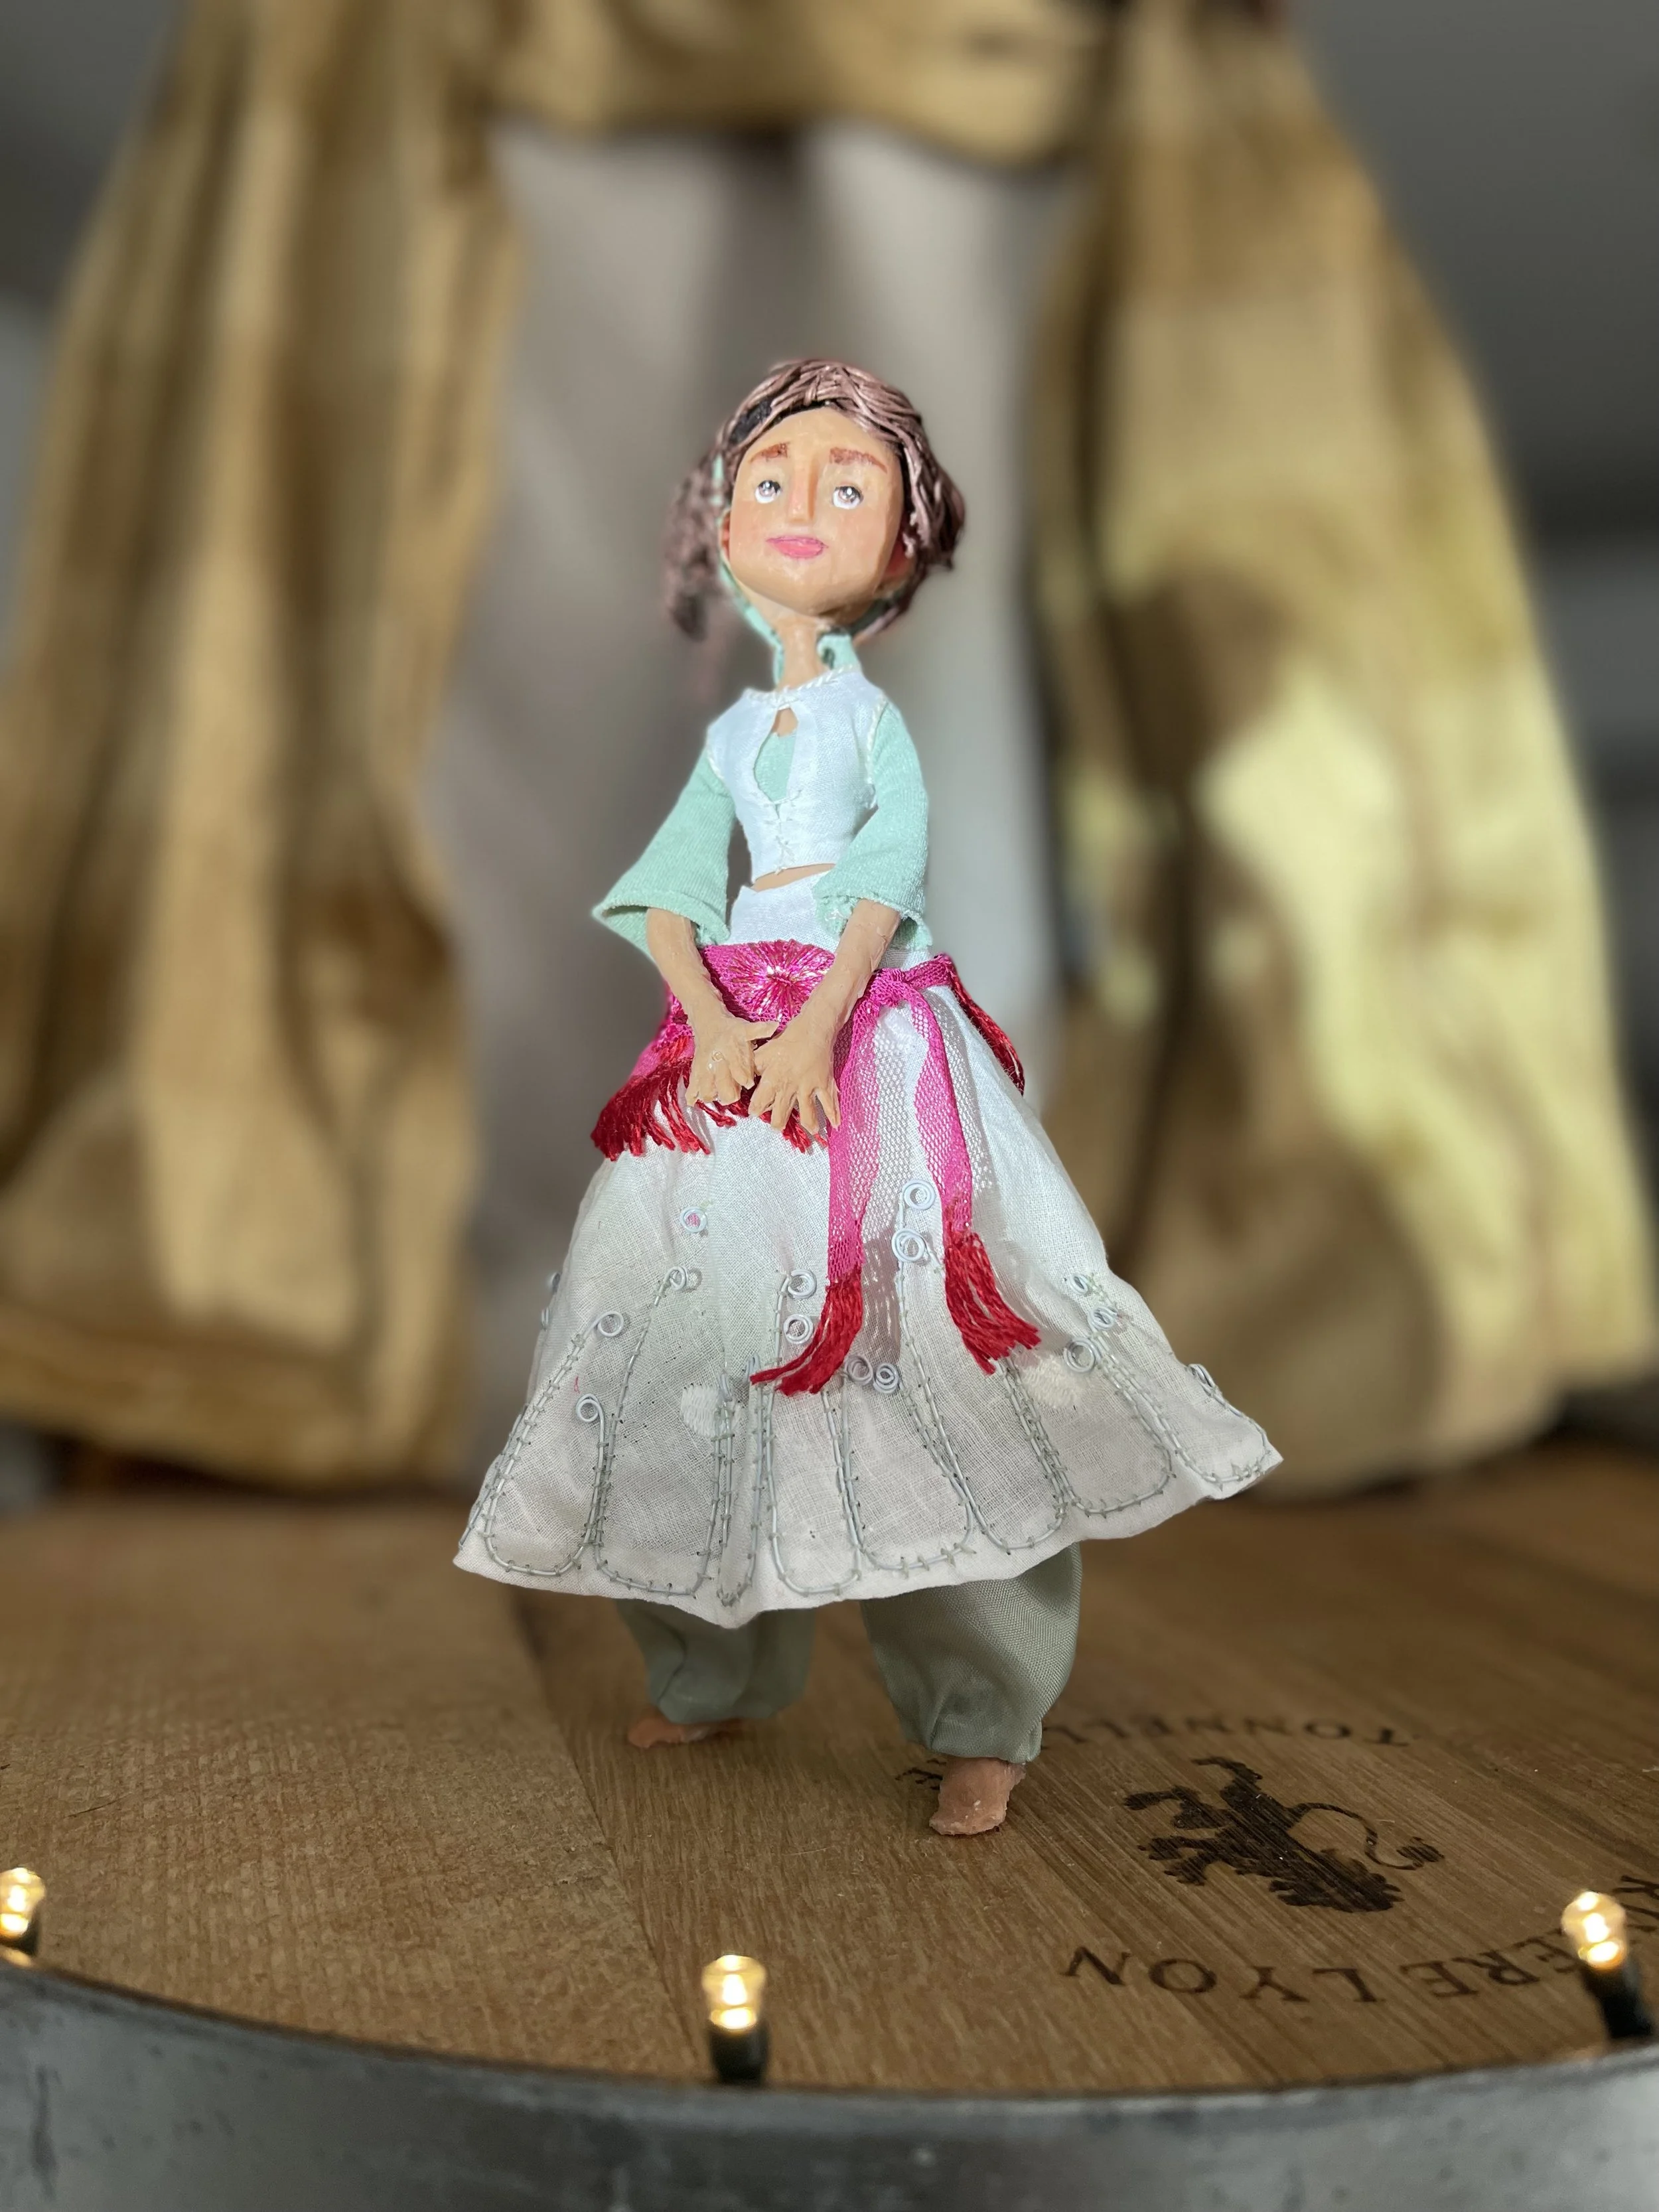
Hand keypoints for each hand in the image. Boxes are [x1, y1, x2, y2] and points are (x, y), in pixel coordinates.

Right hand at [689, 1012, 776, 1107]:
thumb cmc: (730, 1029)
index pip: (737, 1069)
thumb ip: (759, 1030)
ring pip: (706, 1090)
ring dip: (712, 1096)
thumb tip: (774, 1025)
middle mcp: (716, 1061)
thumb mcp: (746, 1028)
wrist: (709, 1022)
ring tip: (718, 1096)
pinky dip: (692, 1096)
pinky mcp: (696, 1071)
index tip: (747, 1082)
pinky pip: (692, 1086)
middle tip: (734, 1095)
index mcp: (730, 1051)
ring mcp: (704, 1068)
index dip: (743, 1077)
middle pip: (722, 1085)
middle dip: (729, 1094)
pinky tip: (694, 1102)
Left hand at [750, 1013, 839, 1139]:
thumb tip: (742, 1077)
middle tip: (776, 1126)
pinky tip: (836, 1125)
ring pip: (807, 1111)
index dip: (756, 1108)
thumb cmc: (787, 1039)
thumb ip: (753, 1066)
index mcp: (774, 1079)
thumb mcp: (765, 1051)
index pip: (761, 1101)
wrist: (814, 1029)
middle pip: (782, 1113)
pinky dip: (834, 1113)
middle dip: (778, 1122)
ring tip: (810, 1131)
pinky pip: (830, 1101)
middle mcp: (791, 1087)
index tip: (754, 1111)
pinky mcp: (825, 1083)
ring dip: (808, 1123)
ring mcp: (809, 1087)